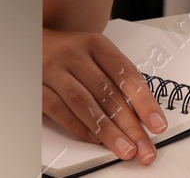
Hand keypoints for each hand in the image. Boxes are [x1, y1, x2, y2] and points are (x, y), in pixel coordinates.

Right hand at [41, 28, 163, 164]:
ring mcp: (52, 69)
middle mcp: (73, 54)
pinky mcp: (36, 84)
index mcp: (94, 44)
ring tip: (124, 148)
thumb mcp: (94, 56)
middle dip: (130, 125)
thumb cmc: (68, 53)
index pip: (125, 74)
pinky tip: (93, 139)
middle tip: (144, 147)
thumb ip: (115, 81)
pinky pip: (58, 109)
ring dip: (107, 130)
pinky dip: (77, 126)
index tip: (157, 125)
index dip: (144, 102)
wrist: (31, 41)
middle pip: (107, 92)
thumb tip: (142, 117)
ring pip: (83, 102)